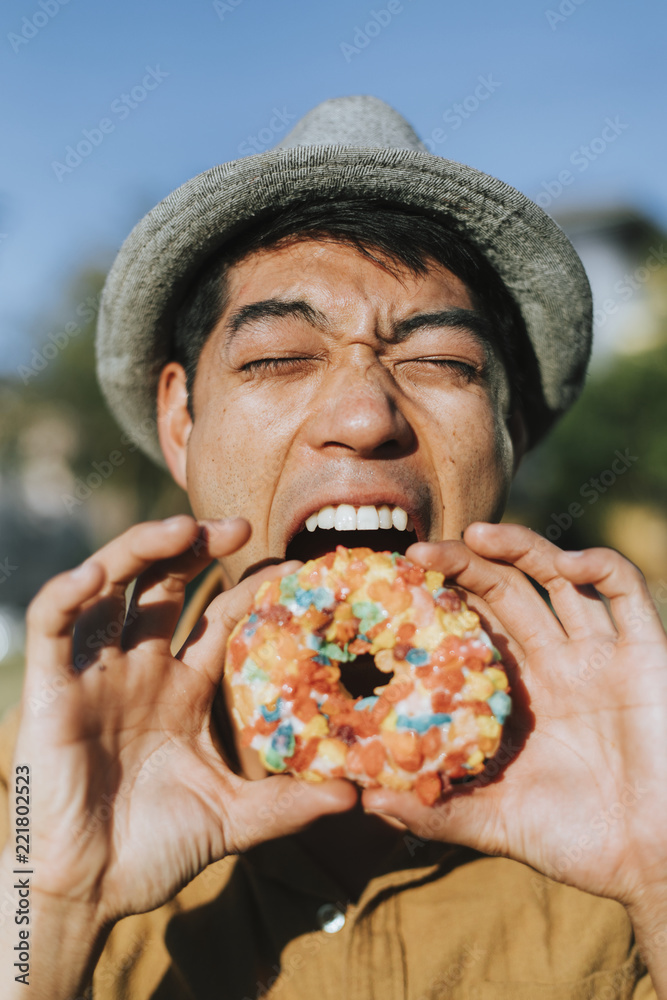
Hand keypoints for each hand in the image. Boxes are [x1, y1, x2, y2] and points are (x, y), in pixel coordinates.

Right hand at [8, 516, 354, 928]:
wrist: (88, 892)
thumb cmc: (157, 851)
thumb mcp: (234, 818)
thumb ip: (289, 803)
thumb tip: (357, 795)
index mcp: (184, 688)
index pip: (220, 618)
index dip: (252, 588)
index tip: (296, 566)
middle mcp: (142, 669)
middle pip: (166, 584)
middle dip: (197, 547)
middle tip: (239, 525)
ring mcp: (97, 673)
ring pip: (113, 586)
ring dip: (143, 549)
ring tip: (184, 529)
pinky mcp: (52, 686)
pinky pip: (53, 622)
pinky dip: (69, 591)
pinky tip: (97, 573)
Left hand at [362, 523, 666, 913]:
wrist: (654, 862)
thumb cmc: (577, 844)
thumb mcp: (495, 822)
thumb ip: (436, 811)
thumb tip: (367, 802)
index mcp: (519, 692)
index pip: (472, 627)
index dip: (439, 600)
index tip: (397, 584)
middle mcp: (556, 662)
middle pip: (507, 591)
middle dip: (466, 564)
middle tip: (423, 551)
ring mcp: (600, 653)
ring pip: (558, 577)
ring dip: (521, 547)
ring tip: (478, 534)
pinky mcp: (646, 653)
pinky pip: (627, 590)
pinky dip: (599, 564)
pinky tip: (567, 563)